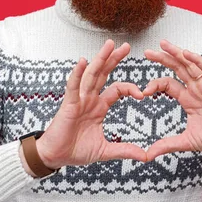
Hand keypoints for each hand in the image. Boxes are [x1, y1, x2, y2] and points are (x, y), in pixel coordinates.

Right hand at [34, 40, 146, 169]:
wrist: (55, 157)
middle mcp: (90, 99)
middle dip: (114, 59)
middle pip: (104, 74)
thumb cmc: (76, 150)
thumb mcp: (105, 150)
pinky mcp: (68, 104)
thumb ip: (124, 150)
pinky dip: (77, 74)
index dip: (130, 88)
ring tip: (110, 45)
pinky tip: (82, 61)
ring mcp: (79, 99)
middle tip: (126, 46)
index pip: (117, 89)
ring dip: (100, 59)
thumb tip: (145, 157)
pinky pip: (73, 86)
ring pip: (91, 75)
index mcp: (99, 106)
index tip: (142, 94)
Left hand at [143, 40, 201, 159]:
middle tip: (147, 52)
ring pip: (189, 64)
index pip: (168, 83)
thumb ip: (167, 145)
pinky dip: (197, 60)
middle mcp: (195, 88)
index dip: (155, 84)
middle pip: (176, 68)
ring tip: (163, 44)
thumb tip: (147, 155)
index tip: (143, 91)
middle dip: (162, 58)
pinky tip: (186, 54)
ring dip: (177, 53)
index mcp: (187, 98)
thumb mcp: (186, 141)